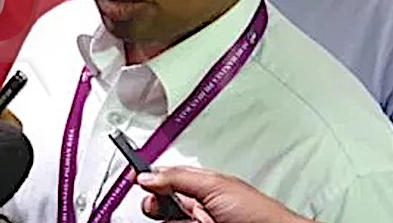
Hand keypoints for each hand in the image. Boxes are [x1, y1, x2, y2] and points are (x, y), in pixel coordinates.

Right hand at [138, 167, 311, 222]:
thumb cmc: (259, 212)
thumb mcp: (214, 185)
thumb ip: (178, 177)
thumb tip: (149, 175)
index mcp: (203, 185)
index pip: (168, 177)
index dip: (150, 177)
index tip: (133, 178)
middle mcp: (200, 205)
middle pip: (163, 202)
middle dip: (154, 203)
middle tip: (155, 206)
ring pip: (169, 221)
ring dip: (166, 218)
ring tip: (175, 219)